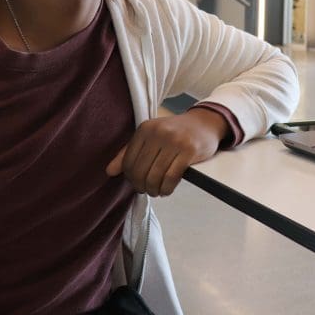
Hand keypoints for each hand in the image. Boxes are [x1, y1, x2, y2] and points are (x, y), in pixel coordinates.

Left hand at [106, 108, 228, 195]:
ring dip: (154, 190)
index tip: (137, 182)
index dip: (130, 178)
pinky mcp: (189, 151)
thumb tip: (109, 171)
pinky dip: (166, 189)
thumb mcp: (150, 136)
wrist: (205, 123)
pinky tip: (166, 190)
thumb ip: (129, 152)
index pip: (128, 161)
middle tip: (147, 190)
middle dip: (142, 186)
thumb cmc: (175, 132)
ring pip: (155, 176)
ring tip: (156, 191)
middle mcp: (158, 133)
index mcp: (145, 128)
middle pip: (140, 171)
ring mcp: (174, 141)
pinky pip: (171, 178)